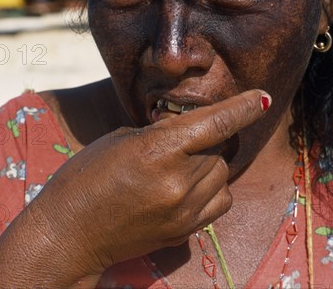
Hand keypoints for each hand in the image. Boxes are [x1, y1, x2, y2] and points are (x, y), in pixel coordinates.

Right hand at [0, 89, 269, 286]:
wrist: (69, 234)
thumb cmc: (84, 178)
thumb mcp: (120, 141)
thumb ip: (163, 134)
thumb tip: (195, 128)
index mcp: (158, 151)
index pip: (216, 123)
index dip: (244, 107)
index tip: (263, 98)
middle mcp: (177, 182)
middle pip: (219, 148)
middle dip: (208, 136)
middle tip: (182, 137)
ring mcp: (184, 210)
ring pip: (222, 173)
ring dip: (208, 161)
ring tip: (179, 163)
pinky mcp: (185, 230)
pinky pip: (221, 200)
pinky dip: (213, 187)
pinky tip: (190, 184)